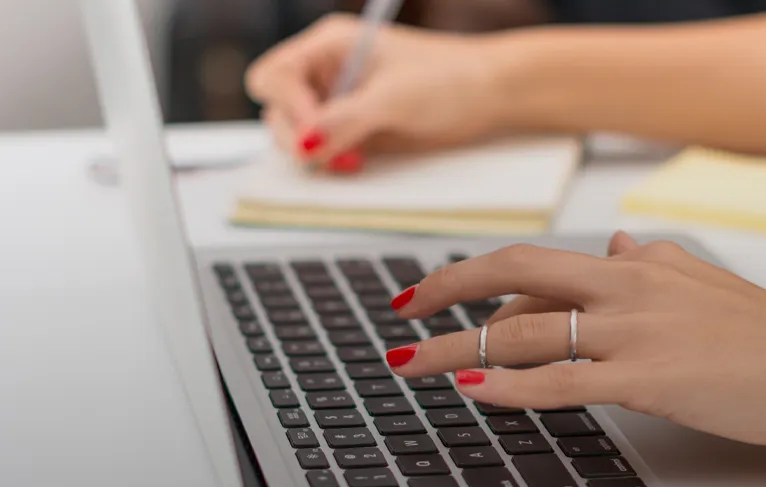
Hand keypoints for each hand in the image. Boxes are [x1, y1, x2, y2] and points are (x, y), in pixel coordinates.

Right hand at [245, 14, 507, 172]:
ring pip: (297, 135)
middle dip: (298, 135)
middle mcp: (327, 72)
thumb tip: (304, 146)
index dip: (289, 106)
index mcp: (329, 45)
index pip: (275, 75)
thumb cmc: (450, 77)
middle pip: (277, 108)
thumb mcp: (394, 98)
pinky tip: (356, 163)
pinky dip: (331, 162)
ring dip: (315, 153)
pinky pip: (324, 152)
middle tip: (334, 153)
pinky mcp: (354, 132)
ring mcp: (338, 104)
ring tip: (352, 160)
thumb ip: (345, 121)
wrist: (490, 96)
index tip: (318, 131)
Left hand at [386, 233, 765, 451]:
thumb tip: (620, 245)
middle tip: (398, 313)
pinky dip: (510, 384)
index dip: (480, 283)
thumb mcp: (708, 282)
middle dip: (445, 293)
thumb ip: (656, 264)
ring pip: (526, 331)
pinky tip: (474, 391)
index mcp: (640, 265)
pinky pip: (564, 380)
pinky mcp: (653, 379)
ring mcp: (639, 330)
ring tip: (412, 368)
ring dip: (456, 349)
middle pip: (515, 276)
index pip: (541, 268)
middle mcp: (631, 286)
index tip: (440, 296)